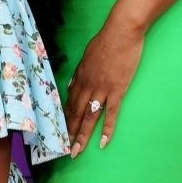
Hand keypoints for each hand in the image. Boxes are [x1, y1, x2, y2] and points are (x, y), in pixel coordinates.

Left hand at [64, 13, 143, 157]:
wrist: (121, 31)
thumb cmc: (106, 40)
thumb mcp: (87, 55)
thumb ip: (80, 72)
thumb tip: (72, 85)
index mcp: (80, 75)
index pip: (69, 101)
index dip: (64, 117)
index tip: (60, 131)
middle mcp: (87, 84)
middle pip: (75, 112)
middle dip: (69, 132)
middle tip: (64, 150)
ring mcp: (101, 88)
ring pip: (89, 116)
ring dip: (82, 135)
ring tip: (77, 151)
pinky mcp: (116, 90)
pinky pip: (110, 113)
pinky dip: (107, 129)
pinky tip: (103, 142)